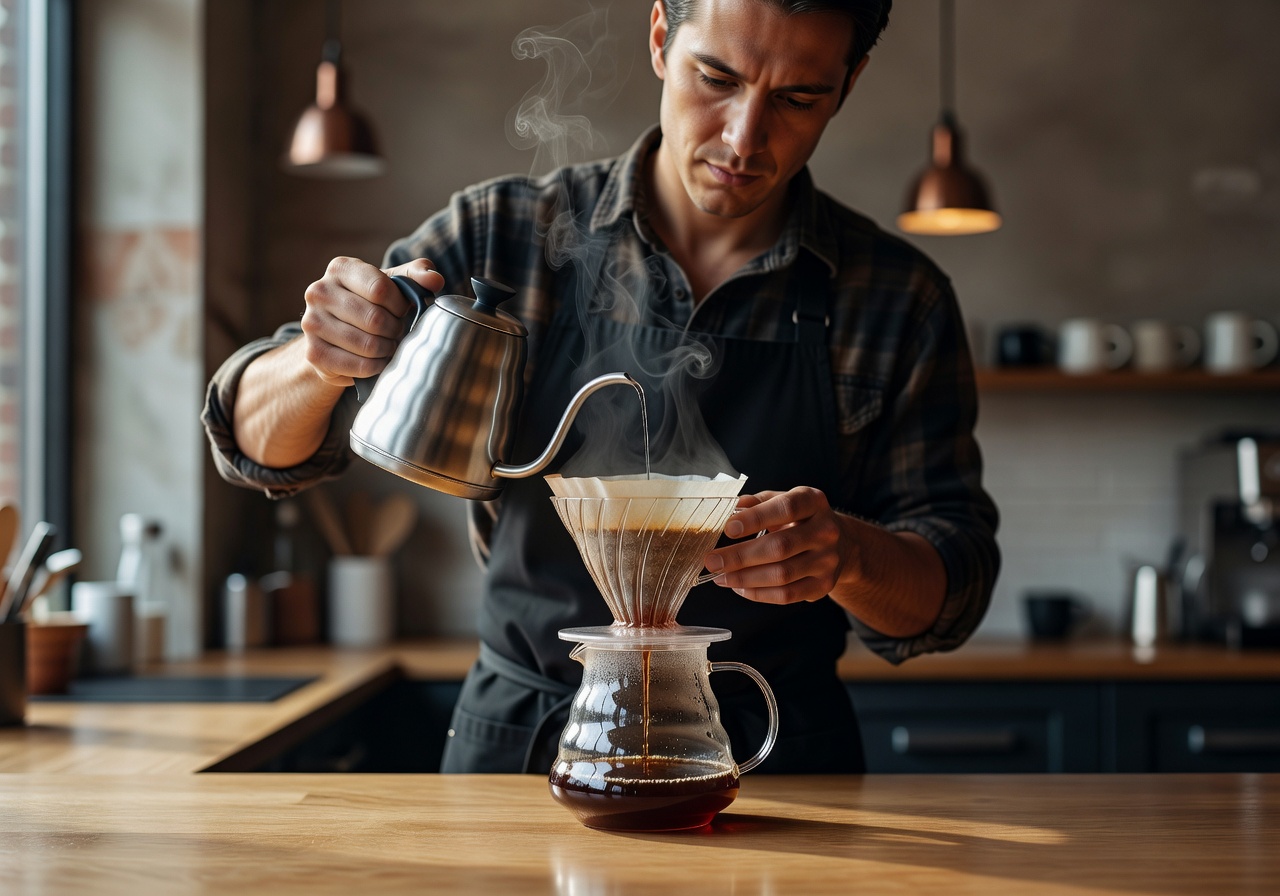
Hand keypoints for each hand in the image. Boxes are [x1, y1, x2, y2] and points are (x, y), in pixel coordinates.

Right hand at [299, 257, 443, 387]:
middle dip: (395, 330)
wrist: (339, 335)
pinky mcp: (313, 353)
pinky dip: (376, 366)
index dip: (399, 305)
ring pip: (368, 345)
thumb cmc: (372, 304)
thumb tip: (435, 280)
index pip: (380, 288)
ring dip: (387, 349)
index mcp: (340, 268)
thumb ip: (416, 275)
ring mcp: (312, 323)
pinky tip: (377, 360)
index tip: (402, 310)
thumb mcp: (393, 284)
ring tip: (388, 345)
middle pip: (374, 319)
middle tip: (397, 332)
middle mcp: (319, 292)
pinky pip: (359, 366)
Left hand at [701, 487, 852, 604]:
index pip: (786, 508)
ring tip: (720, 577)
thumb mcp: (783, 500)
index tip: (727, 528)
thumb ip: (757, 502)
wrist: (840, 544)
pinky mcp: (824, 585)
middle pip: (781, 546)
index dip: (756, 518)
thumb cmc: (800, 519)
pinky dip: (759, 593)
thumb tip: (731, 508)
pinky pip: (787, 594)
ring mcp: (827, 560)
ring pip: (782, 574)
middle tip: (711, 561)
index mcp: (814, 501)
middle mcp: (826, 530)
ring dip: (745, 578)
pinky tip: (739, 587)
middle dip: (741, 556)